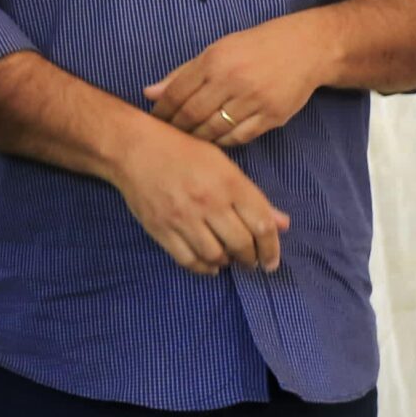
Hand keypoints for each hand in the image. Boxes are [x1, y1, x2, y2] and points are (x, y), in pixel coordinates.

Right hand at [112, 123, 291, 274]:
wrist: (133, 148)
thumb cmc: (182, 151)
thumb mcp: (223, 165)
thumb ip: (253, 197)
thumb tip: (282, 224)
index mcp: (229, 182)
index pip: (261, 225)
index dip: (272, 249)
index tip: (272, 261)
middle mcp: (208, 202)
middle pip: (240, 244)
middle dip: (250, 258)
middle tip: (250, 260)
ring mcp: (183, 218)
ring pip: (216, 256)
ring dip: (227, 262)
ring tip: (229, 258)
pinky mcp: (161, 229)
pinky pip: (188, 260)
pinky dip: (203, 268)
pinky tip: (209, 264)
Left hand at [144, 15, 328, 148]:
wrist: (306, 48)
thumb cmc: (254, 47)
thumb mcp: (217, 50)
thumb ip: (182, 73)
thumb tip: (149, 93)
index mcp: (215, 60)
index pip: (176, 93)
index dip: (161, 111)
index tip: (154, 120)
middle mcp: (233, 80)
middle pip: (192, 114)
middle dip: (176, 128)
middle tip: (169, 135)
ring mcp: (255, 100)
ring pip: (214, 130)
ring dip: (198, 137)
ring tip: (189, 139)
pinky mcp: (273, 116)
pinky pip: (239, 137)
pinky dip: (223, 142)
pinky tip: (215, 139)